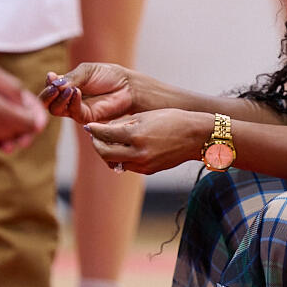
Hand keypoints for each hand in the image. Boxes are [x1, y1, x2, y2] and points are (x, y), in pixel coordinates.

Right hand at [39, 62, 141, 123]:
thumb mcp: (86, 71)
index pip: (49, 88)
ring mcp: (75, 110)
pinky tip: (77, 92)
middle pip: (47, 102)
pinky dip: (72, 102)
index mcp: (66, 86)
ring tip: (69, 89)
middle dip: (48, 95)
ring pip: (56, 109)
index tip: (51, 76)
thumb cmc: (108, 76)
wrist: (127, 86)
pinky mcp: (85, 118)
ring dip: (59, 98)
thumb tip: (53, 83)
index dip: (47, 84)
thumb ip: (70, 78)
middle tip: (54, 88)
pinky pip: (72, 112)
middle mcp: (67, 99)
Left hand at [85, 109, 209, 174]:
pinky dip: (121, 158)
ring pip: (114, 162)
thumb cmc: (173, 120)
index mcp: (136, 135)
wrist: (196, 137)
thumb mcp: (146, 116)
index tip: (89, 126)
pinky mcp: (148, 170)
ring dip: (107, 153)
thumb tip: (103, 127)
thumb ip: (123, 123)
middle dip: (96, 144)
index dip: (94, 130)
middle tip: (94, 136)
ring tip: (107, 142)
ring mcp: (143, 164)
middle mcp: (138, 153)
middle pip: (105, 153)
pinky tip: (123, 148)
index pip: (105, 134)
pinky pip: (127, 166)